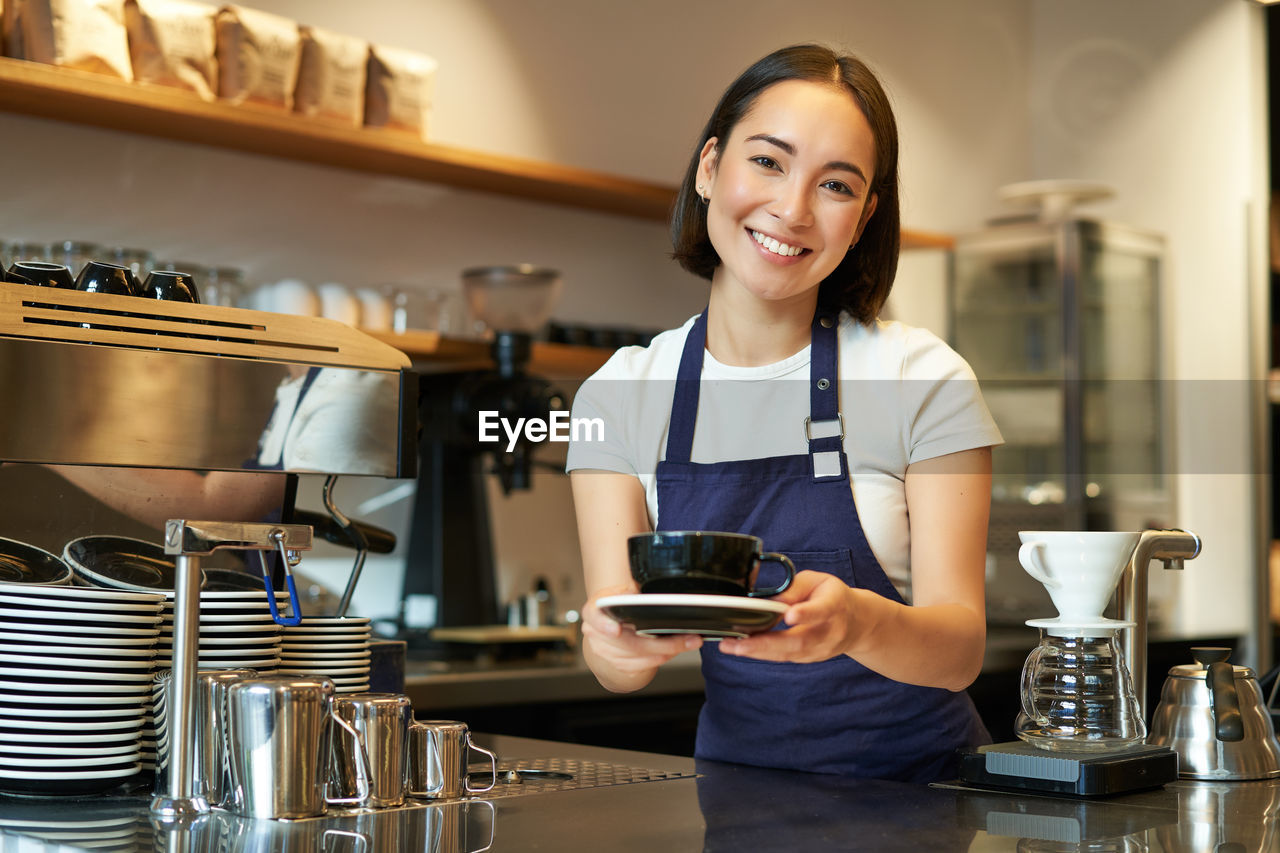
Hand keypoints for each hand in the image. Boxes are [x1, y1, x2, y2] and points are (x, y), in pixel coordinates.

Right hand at [582, 584, 701, 684]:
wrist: (611, 625)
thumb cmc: (620, 605)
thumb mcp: (624, 591)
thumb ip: (633, 592)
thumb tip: (653, 596)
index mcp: (593, 611)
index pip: (594, 617)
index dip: (605, 624)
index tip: (618, 630)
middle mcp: (595, 634)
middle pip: (629, 643)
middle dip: (663, 643)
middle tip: (688, 638)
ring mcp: (606, 653)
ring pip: (641, 657)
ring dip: (668, 651)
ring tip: (688, 642)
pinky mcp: (619, 666)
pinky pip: (643, 666)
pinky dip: (661, 658)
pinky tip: (674, 650)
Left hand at [718, 570, 861, 662]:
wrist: (857, 623)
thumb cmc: (832, 596)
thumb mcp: (818, 581)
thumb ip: (796, 588)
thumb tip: (771, 600)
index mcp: (834, 606)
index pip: (821, 610)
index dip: (805, 613)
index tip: (789, 615)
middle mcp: (829, 632)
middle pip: (798, 641)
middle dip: (765, 643)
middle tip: (737, 643)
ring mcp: (820, 650)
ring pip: (788, 654)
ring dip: (757, 651)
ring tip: (730, 646)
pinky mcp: (810, 658)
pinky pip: (784, 657)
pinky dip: (762, 653)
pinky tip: (741, 648)